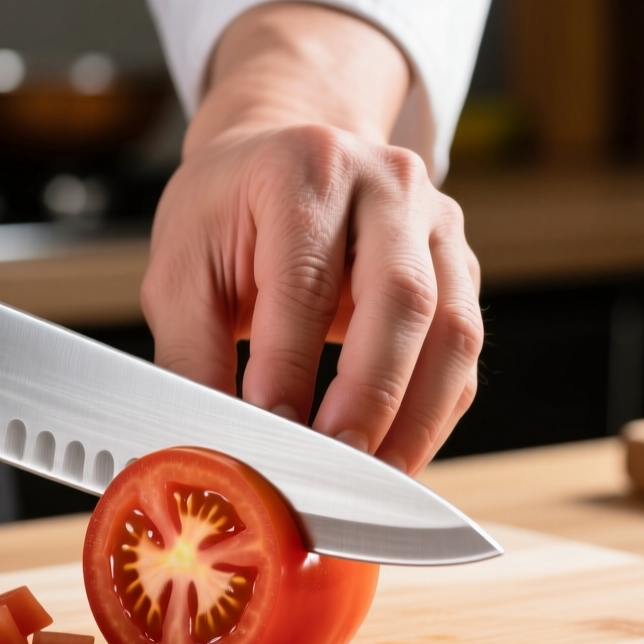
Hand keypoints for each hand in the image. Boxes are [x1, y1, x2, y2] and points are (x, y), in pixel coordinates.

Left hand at [142, 3, 482, 474]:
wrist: (280, 160)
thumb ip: (191, 356)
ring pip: (454, 332)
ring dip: (416, 420)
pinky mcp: (460, 268)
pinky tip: (395, 458)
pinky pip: (463, 356)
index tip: (269, 436)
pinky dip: (432, 416)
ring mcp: (437, 224)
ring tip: (373, 484)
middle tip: (334, 469)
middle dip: (370, 399)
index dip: (290, 367)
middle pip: (404, 300)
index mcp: (308, 168)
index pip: (307, 280)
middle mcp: (388, 184)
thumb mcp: (180, 270)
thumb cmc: (228, 216)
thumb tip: (204, 446)